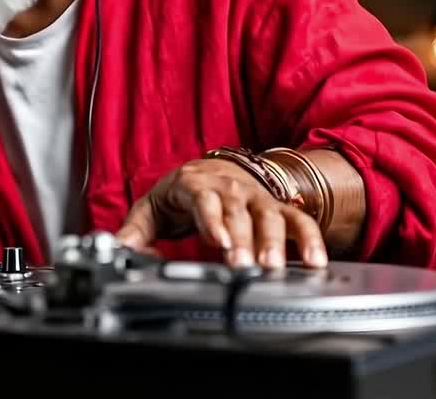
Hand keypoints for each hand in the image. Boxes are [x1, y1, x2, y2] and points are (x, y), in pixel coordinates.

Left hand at [115, 158, 326, 269]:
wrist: (214, 169)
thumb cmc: (181, 192)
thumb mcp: (152, 208)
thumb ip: (135, 231)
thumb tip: (119, 250)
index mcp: (194, 184)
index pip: (203, 199)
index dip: (211, 219)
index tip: (217, 240)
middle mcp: (229, 188)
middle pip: (238, 212)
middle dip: (242, 238)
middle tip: (244, 263)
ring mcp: (256, 198)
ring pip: (269, 217)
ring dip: (274, 242)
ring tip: (274, 266)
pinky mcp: (277, 208)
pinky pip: (298, 221)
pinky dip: (310, 239)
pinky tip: (316, 261)